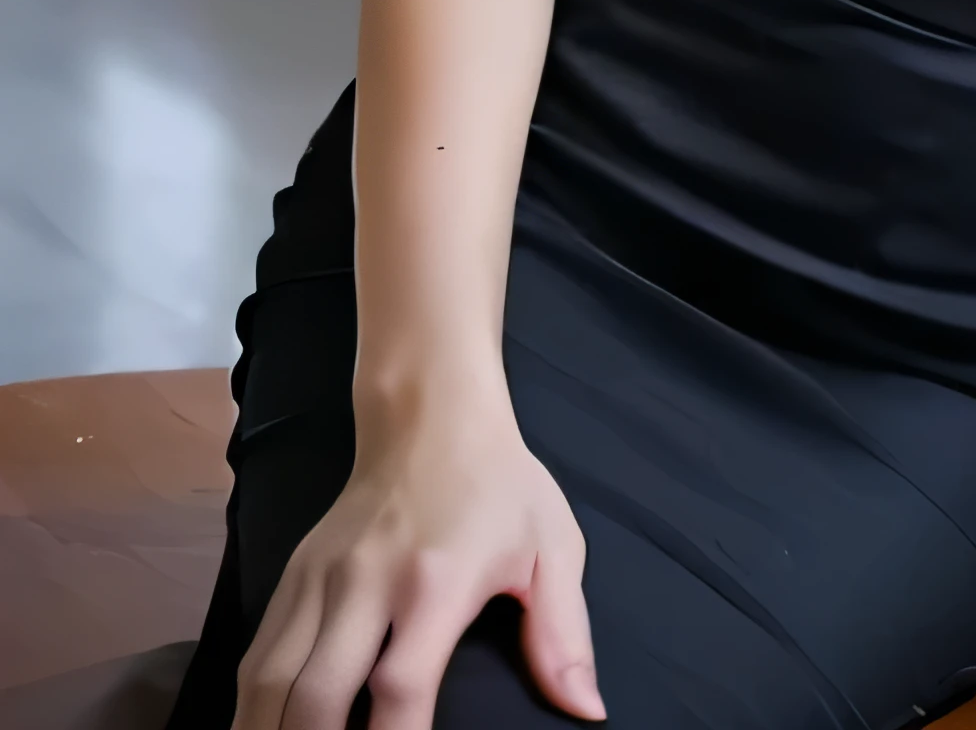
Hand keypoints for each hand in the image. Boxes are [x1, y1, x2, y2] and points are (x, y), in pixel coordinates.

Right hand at [232, 391, 601, 729]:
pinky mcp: (293, 573)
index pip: (399, 689)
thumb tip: (586, 710)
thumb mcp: (552, 548)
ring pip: (268, 682)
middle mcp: (366, 583)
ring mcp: (320, 578)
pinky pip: (257, 655)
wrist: (430, 411)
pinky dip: (252, 707)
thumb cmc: (498, 485)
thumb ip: (565, 635)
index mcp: (436, 583)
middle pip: (316, 699)